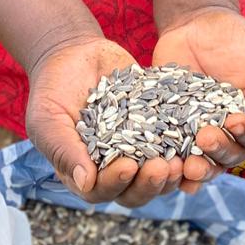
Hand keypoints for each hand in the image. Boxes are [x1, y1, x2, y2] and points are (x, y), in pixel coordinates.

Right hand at [25, 36, 187, 208]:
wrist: (74, 53)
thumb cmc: (52, 89)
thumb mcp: (47, 119)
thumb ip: (64, 151)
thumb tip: (85, 183)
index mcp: (85, 173)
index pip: (102, 190)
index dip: (117, 183)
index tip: (129, 165)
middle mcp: (114, 166)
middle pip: (136, 190)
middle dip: (151, 183)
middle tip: (164, 167)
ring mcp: (137, 147)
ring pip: (159, 172)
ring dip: (173, 172)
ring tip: (184, 160)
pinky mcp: (155, 126)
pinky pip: (174, 140)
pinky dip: (186, 142)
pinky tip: (196, 135)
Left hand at [152, 8, 244, 185]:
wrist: (194, 23)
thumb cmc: (236, 36)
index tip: (234, 121)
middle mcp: (235, 131)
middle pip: (234, 153)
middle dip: (221, 150)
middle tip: (204, 138)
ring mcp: (205, 132)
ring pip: (208, 161)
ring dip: (200, 168)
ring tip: (188, 167)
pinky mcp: (177, 130)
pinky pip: (178, 154)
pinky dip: (176, 167)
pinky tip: (172, 171)